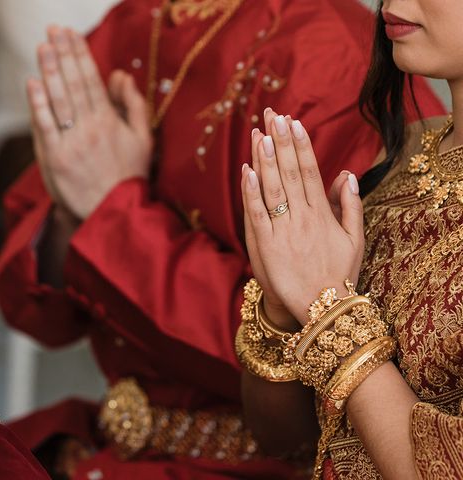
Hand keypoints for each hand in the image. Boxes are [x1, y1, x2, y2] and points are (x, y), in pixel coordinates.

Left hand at [27, 26, 151, 218]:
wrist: (113, 213)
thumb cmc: (129, 176)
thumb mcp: (143, 140)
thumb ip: (133, 105)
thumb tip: (120, 75)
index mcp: (111, 121)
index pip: (93, 80)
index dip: (80, 54)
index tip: (71, 33)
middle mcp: (91, 128)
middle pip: (74, 84)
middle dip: (63, 54)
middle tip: (53, 31)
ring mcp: (72, 142)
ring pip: (59, 100)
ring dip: (49, 71)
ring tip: (42, 47)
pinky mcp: (56, 158)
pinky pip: (45, 126)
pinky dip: (37, 103)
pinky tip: (32, 83)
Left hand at [242, 110, 364, 323]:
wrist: (322, 309)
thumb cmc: (339, 274)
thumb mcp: (354, 239)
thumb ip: (349, 206)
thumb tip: (346, 174)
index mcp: (322, 214)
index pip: (310, 171)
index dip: (301, 146)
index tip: (294, 123)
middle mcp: (303, 218)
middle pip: (290, 173)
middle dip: (281, 142)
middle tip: (274, 115)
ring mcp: (283, 231)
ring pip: (273, 188)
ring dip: (266, 159)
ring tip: (261, 133)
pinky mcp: (266, 246)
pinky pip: (258, 214)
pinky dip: (252, 192)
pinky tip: (247, 171)